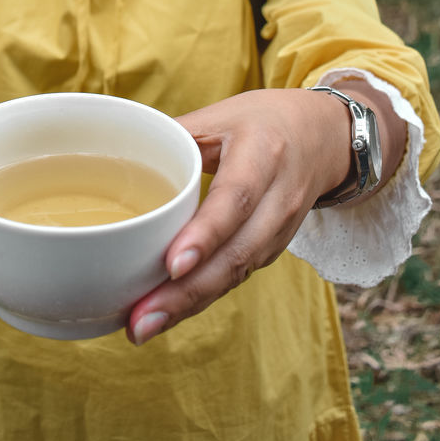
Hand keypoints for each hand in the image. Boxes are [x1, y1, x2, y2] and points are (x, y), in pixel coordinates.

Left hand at [126, 88, 354, 345]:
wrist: (323, 137)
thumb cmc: (264, 121)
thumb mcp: (222, 114)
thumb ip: (176, 134)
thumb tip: (117, 151)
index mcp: (263, 153)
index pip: (236, 198)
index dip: (206, 234)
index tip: (172, 264)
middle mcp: (278, 197)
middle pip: (237, 253)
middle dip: (187, 292)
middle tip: (140, 319)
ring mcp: (280, 230)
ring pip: (237, 274)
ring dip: (189, 305)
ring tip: (142, 326)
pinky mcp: (274, 250)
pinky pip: (237, 277)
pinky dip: (201, 298)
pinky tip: (166, 313)